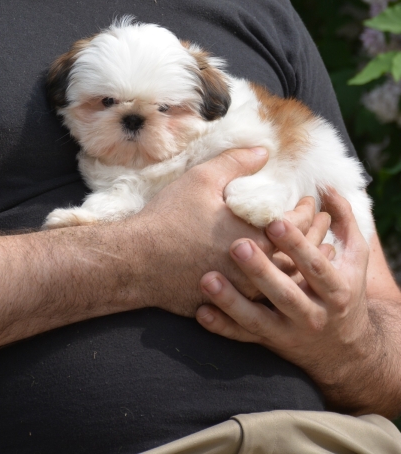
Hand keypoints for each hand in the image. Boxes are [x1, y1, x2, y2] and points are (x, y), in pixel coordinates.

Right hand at [130, 147, 322, 315]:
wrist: (137, 261)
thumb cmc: (170, 217)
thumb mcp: (203, 179)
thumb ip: (237, 161)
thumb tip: (265, 151)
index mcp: (257, 237)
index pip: (298, 225)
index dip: (309, 211)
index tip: (311, 201)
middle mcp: (257, 270)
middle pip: (299, 256)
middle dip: (314, 238)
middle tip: (320, 225)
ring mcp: (244, 293)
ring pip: (285, 282)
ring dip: (301, 265)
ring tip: (307, 253)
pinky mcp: (229, 305)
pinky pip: (264, 299)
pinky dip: (277, 285)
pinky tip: (275, 277)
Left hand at [196, 189, 385, 411]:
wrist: (345, 351)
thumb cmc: (347, 289)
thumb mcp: (355, 257)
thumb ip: (344, 219)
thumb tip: (327, 186)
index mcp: (334, 289)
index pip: (314, 266)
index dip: (296, 244)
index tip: (273, 221)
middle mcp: (312, 314)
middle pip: (284, 293)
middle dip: (260, 270)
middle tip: (236, 245)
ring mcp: (289, 331)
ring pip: (258, 318)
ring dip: (232, 300)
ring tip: (207, 278)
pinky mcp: (269, 342)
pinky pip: (243, 336)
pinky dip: (222, 326)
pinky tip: (201, 311)